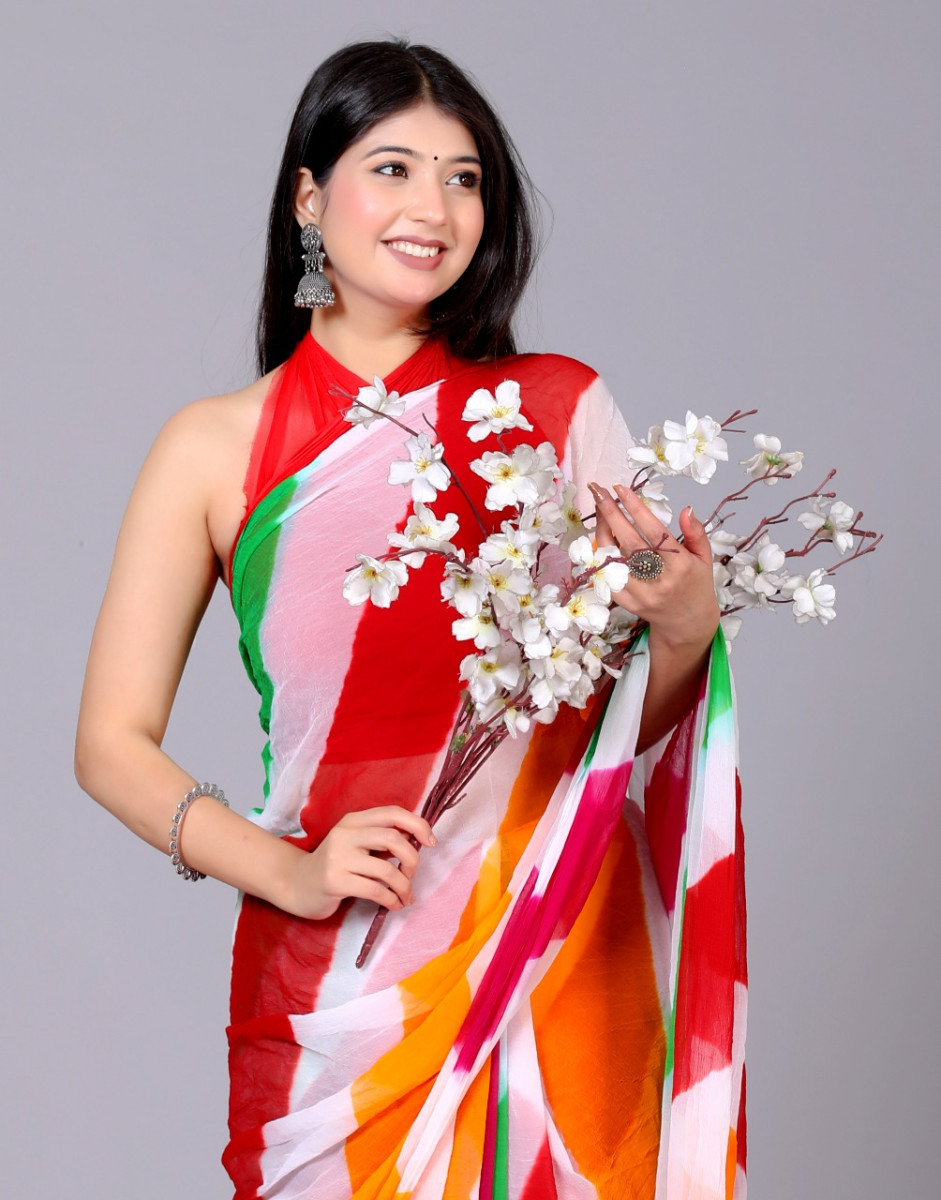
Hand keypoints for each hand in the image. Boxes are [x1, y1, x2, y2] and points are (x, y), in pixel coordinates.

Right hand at [277, 806, 436, 919]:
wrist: (296, 884)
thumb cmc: (334, 865)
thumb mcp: (354, 844)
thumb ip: (379, 839)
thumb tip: (418, 842)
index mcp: (353, 820)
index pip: (392, 812)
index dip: (417, 825)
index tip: (431, 842)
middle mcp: (345, 834)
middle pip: (393, 838)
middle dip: (412, 860)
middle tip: (411, 875)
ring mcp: (338, 858)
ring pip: (386, 869)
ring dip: (404, 886)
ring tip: (406, 897)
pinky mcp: (335, 882)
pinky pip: (375, 890)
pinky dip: (391, 899)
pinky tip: (393, 905)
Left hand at [589, 482, 718, 652]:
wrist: (688, 623)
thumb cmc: (696, 584)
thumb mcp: (704, 557)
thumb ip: (696, 532)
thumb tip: (687, 508)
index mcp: (682, 565)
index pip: (654, 532)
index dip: (636, 509)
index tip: (621, 489)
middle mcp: (661, 580)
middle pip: (629, 541)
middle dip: (611, 513)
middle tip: (599, 492)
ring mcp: (642, 594)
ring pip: (614, 558)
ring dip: (602, 532)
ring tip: (599, 511)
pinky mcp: (628, 603)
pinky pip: (608, 576)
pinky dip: (602, 555)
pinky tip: (599, 538)